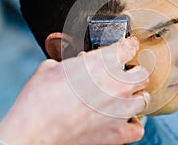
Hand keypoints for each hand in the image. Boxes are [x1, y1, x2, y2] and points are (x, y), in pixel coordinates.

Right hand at [0, 37, 149, 144]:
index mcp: (102, 63)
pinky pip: (138, 128)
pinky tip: (122, 121)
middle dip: (133, 73)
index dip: (128, 45)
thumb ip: (71, 63)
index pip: (128, 47)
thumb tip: (76, 64)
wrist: (33, 132)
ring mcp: (121, 109)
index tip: (128, 46)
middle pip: (141, 73)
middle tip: (123, 76)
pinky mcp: (118, 133)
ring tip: (124, 98)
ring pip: (144, 98)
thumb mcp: (52, 68)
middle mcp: (117, 85)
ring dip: (135, 96)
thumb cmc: (39, 100)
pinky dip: (132, 124)